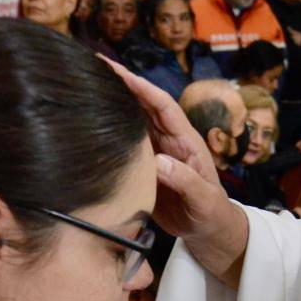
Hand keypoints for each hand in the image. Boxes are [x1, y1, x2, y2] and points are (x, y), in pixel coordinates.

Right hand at [98, 57, 249, 288]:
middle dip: (122, 85)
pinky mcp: (144, 167)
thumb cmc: (212, 213)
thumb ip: (186, 181)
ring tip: (87, 87)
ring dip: (113, 104)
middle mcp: (168, 141)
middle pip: (143, 106)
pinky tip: (91, 124)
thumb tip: (158, 162)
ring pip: (133, 121)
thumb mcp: (205, 200)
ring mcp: (155, 152)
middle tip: (93, 68)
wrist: (208, 231)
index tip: (118, 71)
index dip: (141, 87)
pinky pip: (126, 144)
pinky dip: (109, 132)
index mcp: (186, 141)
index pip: (162, 106)